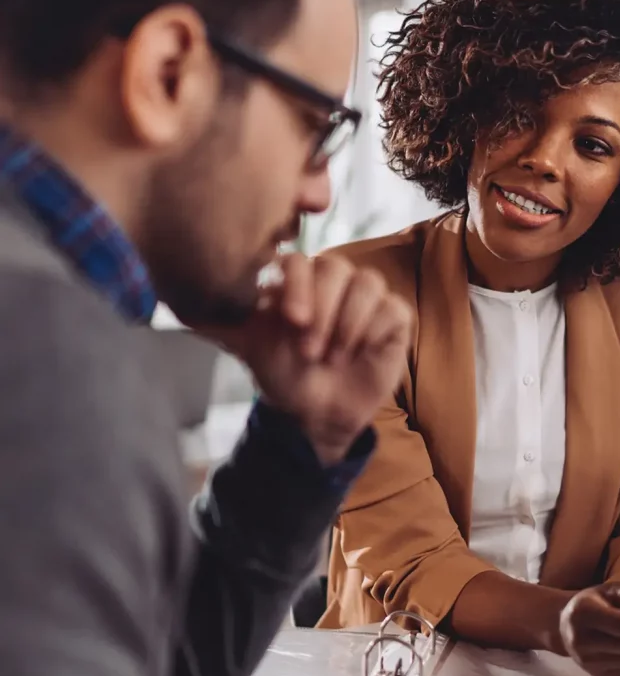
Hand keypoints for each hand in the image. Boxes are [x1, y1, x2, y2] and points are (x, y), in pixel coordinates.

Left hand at [198, 254, 412, 464]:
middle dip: (322, 311)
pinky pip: (390, 308)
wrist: (314, 414)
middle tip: (310, 350)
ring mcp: (365, 296)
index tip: (292, 322)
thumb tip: (171, 304)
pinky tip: (356, 353)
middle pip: (335, 267)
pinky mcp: (392, 317)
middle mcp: (333, 280)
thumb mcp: (246, 345)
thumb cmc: (281, 374)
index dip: (298, 287)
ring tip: (331, 357)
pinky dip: (371, 331)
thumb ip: (215, 320)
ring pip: (366, 283)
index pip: (300, 260)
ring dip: (347, 324)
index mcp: (298, 279)